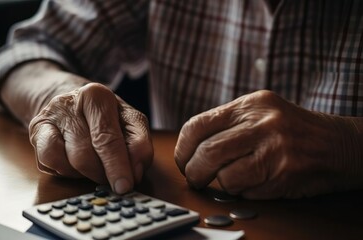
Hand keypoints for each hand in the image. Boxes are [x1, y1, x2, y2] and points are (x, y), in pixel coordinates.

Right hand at [28, 83, 152, 193]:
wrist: (73, 103)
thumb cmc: (106, 117)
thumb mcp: (129, 122)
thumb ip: (139, 144)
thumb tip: (135, 171)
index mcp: (97, 96)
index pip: (108, 137)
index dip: (118, 166)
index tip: (125, 186)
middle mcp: (70, 102)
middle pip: (87, 153)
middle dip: (103, 173)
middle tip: (114, 183)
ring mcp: (50, 116)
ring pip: (69, 160)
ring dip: (87, 173)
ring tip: (96, 168)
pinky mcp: (36, 130)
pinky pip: (50, 161)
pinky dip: (66, 170)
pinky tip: (76, 166)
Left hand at [175, 90, 361, 198]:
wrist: (337, 143)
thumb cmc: (291, 130)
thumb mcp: (260, 113)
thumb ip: (227, 124)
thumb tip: (190, 147)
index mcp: (250, 105)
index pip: (197, 125)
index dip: (182, 149)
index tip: (184, 160)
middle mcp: (261, 123)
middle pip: (206, 153)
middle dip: (194, 172)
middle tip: (196, 178)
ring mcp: (275, 148)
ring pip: (224, 176)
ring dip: (220, 184)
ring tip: (229, 180)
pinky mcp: (284, 173)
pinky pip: (246, 190)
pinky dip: (242, 192)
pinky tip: (254, 183)